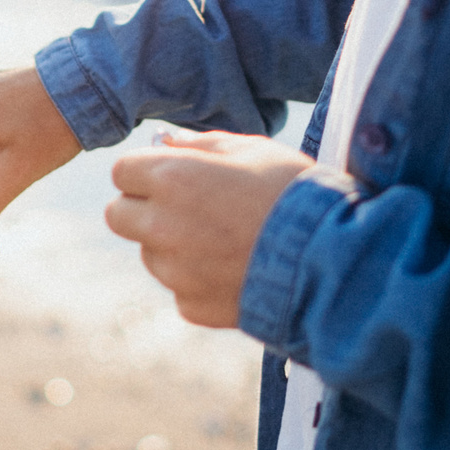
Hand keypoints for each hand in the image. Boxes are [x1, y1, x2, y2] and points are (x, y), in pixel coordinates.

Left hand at [105, 131, 309, 326]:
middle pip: (119, 216)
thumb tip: (168, 142)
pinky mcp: (192, 306)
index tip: (167, 175)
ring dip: (171, 246)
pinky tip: (236, 269)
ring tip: (223, 240)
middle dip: (142, 209)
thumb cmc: (295, 194)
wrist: (331, 259)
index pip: (122, 172)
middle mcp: (161, 225)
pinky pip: (180, 288)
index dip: (145, 172)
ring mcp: (174, 271)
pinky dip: (198, 281)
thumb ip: (201, 145)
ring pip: (150, 254)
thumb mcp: (253, 150)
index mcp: (171, 178)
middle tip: (181, 208)